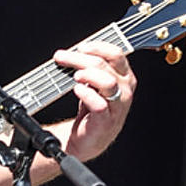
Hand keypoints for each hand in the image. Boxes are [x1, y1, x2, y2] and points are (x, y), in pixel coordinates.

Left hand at [53, 41, 135, 160]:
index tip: (79, 47)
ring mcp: (118, 106)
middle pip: (104, 65)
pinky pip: (99, 104)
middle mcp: (124, 89)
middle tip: (61, 57)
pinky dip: (86, 94)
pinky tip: (77, 89)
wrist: (88, 138)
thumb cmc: (92, 108)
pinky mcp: (107, 120)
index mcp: (124, 76)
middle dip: (79, 58)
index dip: (97, 47)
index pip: (116, 54)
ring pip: (107, 82)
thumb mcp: (94, 83)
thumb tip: (70, 52)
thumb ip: (89, 67)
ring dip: (88, 74)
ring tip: (74, 75)